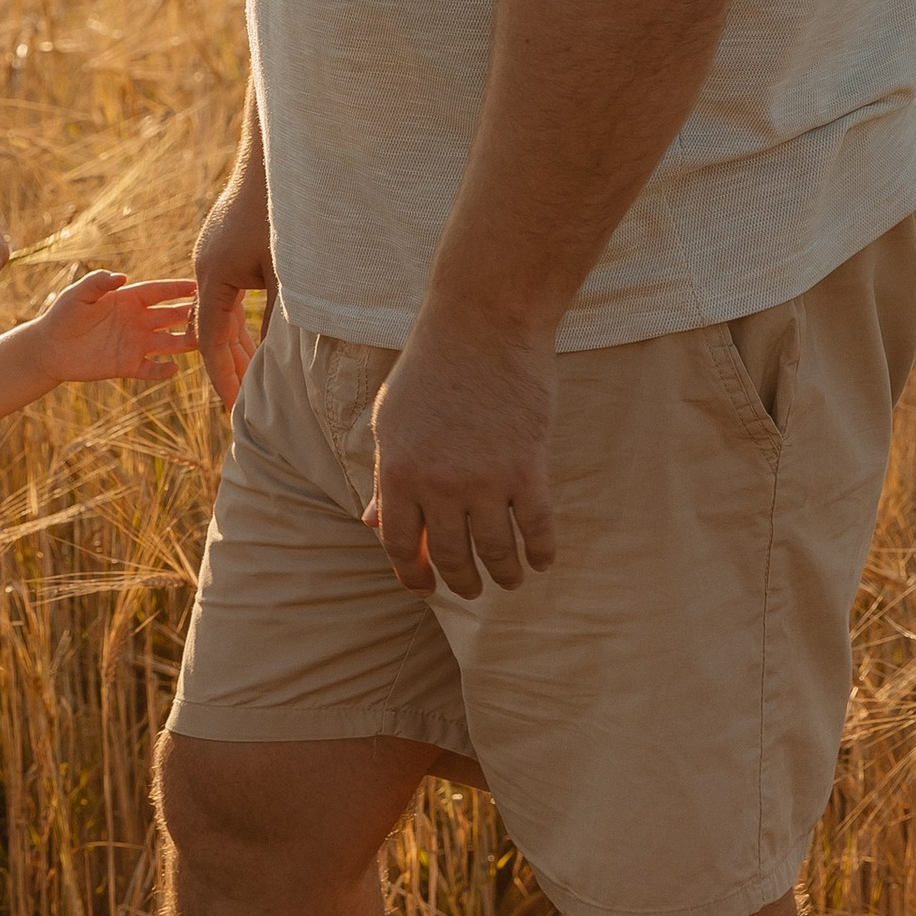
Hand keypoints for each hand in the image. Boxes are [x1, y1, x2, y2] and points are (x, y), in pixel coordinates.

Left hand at [36, 269, 197, 386]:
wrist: (49, 349)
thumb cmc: (62, 315)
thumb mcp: (78, 295)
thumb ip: (98, 283)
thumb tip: (122, 276)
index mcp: (128, 299)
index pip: (160, 292)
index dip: (178, 289)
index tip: (199, 285)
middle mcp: (138, 321)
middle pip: (171, 316)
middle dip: (191, 315)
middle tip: (215, 315)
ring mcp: (135, 344)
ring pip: (168, 342)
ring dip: (186, 342)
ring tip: (204, 343)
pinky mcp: (128, 365)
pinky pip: (151, 368)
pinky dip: (163, 370)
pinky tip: (174, 369)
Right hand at [193, 162, 272, 412]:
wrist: (278, 155)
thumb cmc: (285, 212)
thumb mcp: (288, 276)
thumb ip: (278, 323)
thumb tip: (273, 367)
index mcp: (211, 276)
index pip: (209, 342)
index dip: (223, 380)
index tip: (234, 412)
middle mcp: (204, 267)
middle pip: (210, 329)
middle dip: (227, 368)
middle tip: (242, 406)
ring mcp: (213, 253)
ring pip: (219, 310)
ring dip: (234, 344)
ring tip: (248, 380)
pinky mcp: (226, 243)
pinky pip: (227, 291)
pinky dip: (239, 318)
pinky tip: (253, 334)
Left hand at [365, 316, 557, 599]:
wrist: (483, 325)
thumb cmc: (430, 368)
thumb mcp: (390, 420)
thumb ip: (382, 476)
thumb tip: (372, 524)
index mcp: (397, 472)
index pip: (399, 544)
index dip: (412, 575)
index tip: (426, 589)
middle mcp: (439, 485)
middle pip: (451, 556)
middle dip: (462, 581)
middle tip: (472, 589)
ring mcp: (486, 479)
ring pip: (497, 552)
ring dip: (504, 575)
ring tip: (510, 580)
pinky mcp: (529, 467)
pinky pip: (538, 528)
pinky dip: (542, 552)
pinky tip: (542, 560)